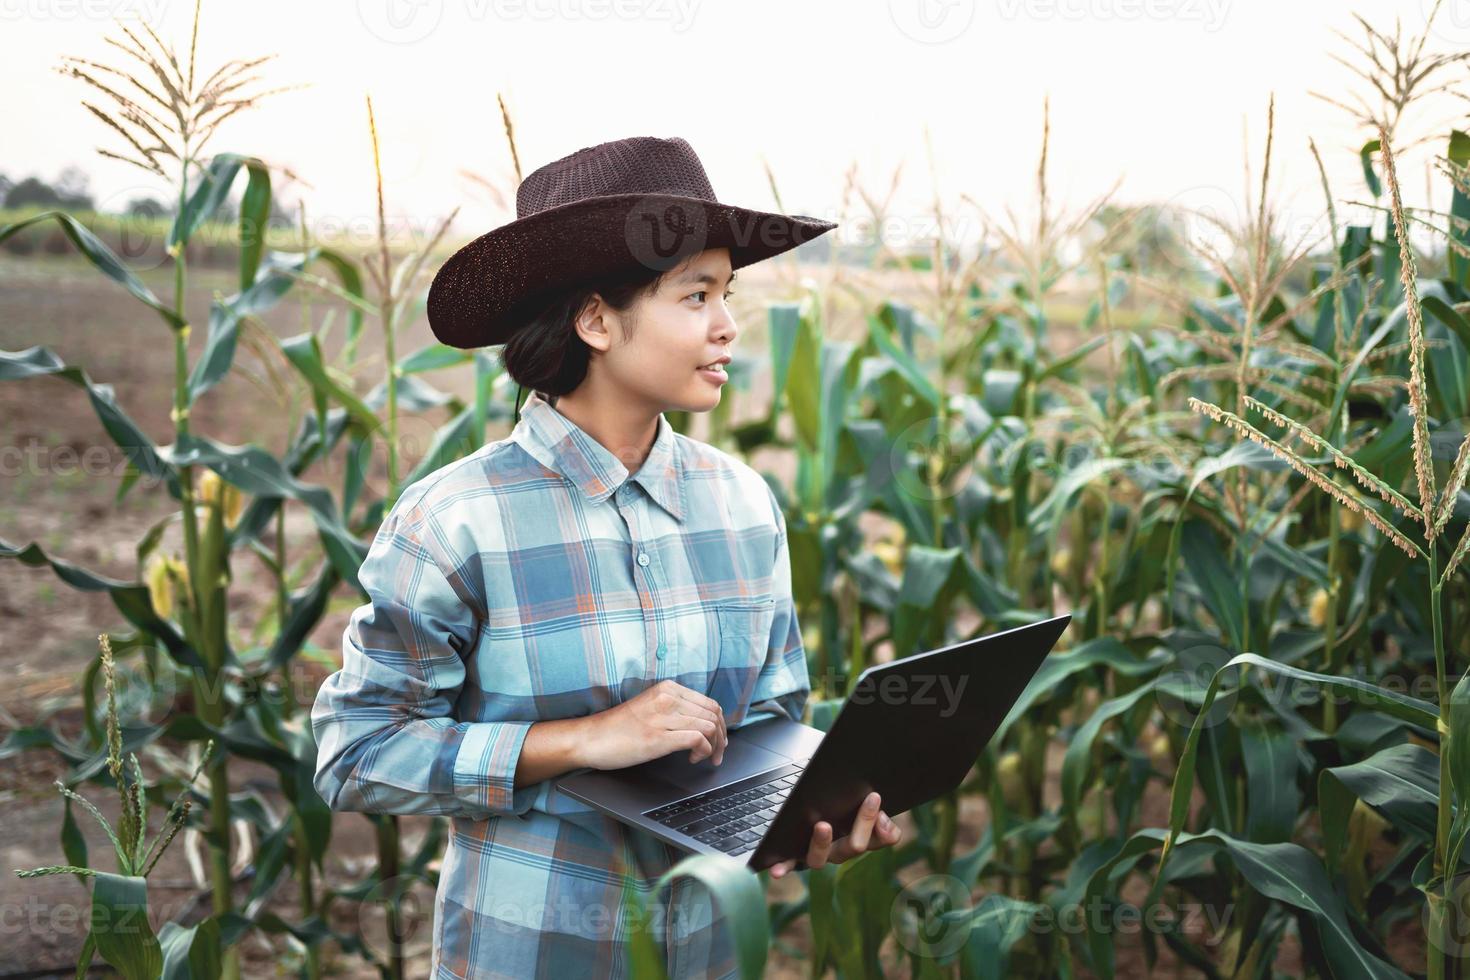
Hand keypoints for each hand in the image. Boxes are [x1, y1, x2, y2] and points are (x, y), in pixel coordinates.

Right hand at [580, 679, 727, 769]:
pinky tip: (693, 758)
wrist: (590, 738)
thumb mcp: (650, 708)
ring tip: (704, 758)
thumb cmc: (617, 728)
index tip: (718, 740)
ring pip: (710, 726)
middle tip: (717, 754)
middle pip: (714, 714)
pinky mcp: (659, 737)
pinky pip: (697, 739)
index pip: (710, 703)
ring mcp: (663, 717)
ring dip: (714, 747)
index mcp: (667, 688)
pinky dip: (703, 751)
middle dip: (721, 737)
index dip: (720, 724)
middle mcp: (667, 698)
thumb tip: (700, 722)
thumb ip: (673, 709)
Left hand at [767, 791, 901, 877]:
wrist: (808, 807)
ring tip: (823, 825)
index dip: (884, 828)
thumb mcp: (858, 799)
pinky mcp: (794, 856)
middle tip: (870, 799)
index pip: (880, 839)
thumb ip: (874, 807)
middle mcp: (839, 850)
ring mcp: (818, 854)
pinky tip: (776, 870)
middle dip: (863, 822)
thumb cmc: (838, 802)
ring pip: (821, 858)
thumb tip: (880, 809)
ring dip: (822, 843)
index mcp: (859, 837)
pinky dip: (783, 867)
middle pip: (854, 846)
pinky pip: (789, 864)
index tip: (879, 803)